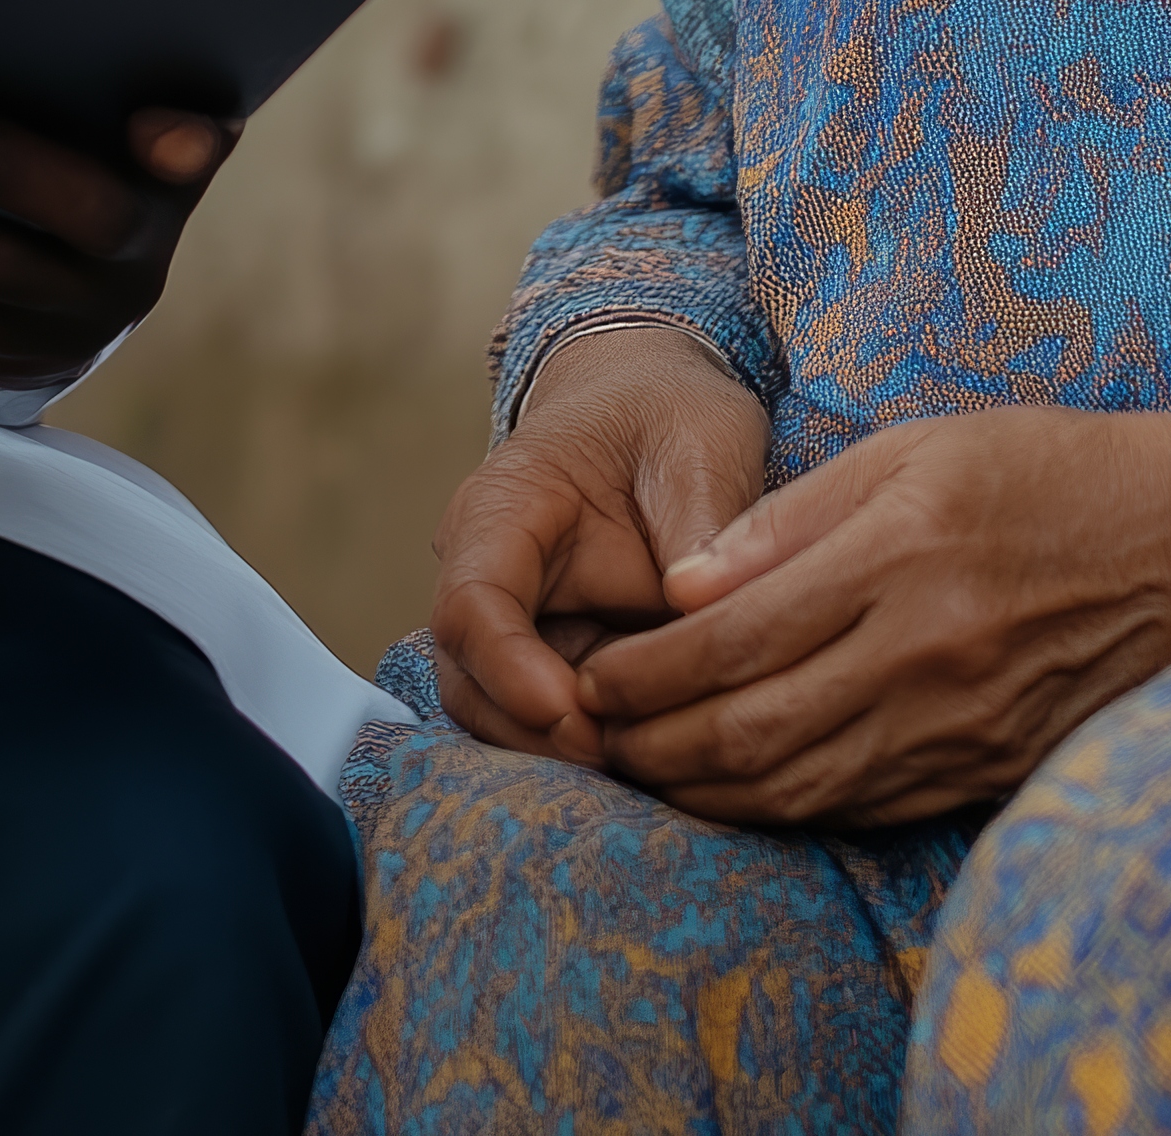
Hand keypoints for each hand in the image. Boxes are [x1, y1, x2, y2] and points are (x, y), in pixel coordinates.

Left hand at [0, 103, 227, 388]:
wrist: (75, 284)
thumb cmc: (80, 156)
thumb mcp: (113, 127)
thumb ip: (110, 85)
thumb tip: (81, 52)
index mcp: (163, 189)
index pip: (191, 159)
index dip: (181, 146)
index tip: (157, 126)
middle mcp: (128, 272)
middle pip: (70, 219)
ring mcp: (64, 332)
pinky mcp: (0, 365)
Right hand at [427, 321, 772, 763]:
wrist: (656, 406)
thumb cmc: (669, 412)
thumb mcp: (699, 441)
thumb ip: (699, 522)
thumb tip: (699, 610)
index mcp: (503, 510)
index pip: (472, 604)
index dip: (509, 668)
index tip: (571, 712)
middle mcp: (493, 576)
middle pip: (471, 680)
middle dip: (535, 733)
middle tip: (621, 760)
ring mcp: (522, 625)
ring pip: (505, 716)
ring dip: (564, 752)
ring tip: (650, 765)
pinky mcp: (561, 658)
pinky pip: (558, 722)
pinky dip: (600, 748)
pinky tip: (662, 757)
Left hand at [569, 404, 1170, 827]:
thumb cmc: (1055, 471)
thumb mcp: (922, 448)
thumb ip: (796, 518)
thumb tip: (686, 583)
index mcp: (903, 556)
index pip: (736, 638)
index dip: (649, 670)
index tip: (595, 674)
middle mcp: (930, 653)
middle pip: (753, 727)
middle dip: (655, 742)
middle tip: (593, 737)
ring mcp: (964, 724)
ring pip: (801, 784)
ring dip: (706, 789)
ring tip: (644, 773)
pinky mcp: (991, 768)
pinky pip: (864, 806)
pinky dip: (785, 808)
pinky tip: (739, 794)